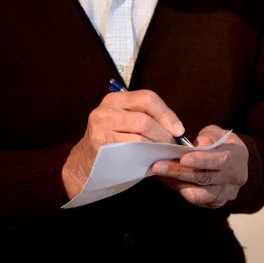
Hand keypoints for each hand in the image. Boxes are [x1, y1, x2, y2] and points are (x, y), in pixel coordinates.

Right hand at [61, 88, 184, 199]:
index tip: (179, 130)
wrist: (85, 164)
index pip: (147, 98)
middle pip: (145, 118)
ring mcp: (100, 127)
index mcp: (115, 99)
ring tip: (164, 152)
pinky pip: (131, 148)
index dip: (167, 114)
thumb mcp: (126, 123)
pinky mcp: (100, 145)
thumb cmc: (113, 143)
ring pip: (140, 134)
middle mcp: (106, 110)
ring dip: (157, 145)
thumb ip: (147, 119)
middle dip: (164, 133)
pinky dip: (147, 154)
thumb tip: (178, 129)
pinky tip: (152, 159)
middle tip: (172, 145)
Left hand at [150, 125, 248, 207]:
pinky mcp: (215, 203)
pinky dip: (178, 189)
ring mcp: (225, 194)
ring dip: (176, 183)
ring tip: (160, 173)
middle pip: (204, 179)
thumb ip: (210, 135)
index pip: (220, 161)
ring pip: (198, 194)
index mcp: (238, 158)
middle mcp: (234, 179)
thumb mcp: (219, 133)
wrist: (234, 163)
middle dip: (179, 172)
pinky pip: (195, 200)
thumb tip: (200, 143)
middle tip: (158, 166)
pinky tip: (167, 179)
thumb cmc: (223, 145)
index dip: (201, 160)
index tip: (182, 158)